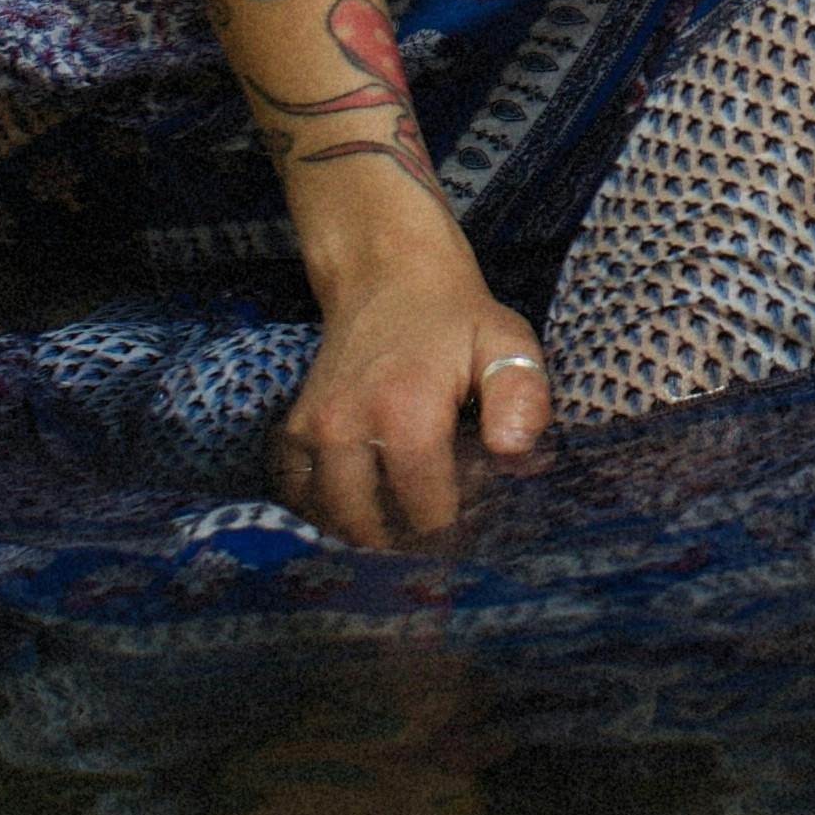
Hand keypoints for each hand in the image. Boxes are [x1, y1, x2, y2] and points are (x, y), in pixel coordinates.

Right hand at [270, 235, 549, 545]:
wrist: (384, 273)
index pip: (426, 510)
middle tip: (440, 534)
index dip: (456, 528)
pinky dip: (325, 512)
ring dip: (368, 533)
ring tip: (404, 524)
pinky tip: (360, 506)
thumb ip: (521, 398)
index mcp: (406, 410)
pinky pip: (298, 494)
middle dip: (410, 541)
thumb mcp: (505, 343)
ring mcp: (313, 429)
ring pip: (333, 518)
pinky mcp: (294, 428)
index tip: (476, 522)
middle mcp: (349, 425)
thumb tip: (513, 455)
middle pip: (373, 526)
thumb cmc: (454, 316)